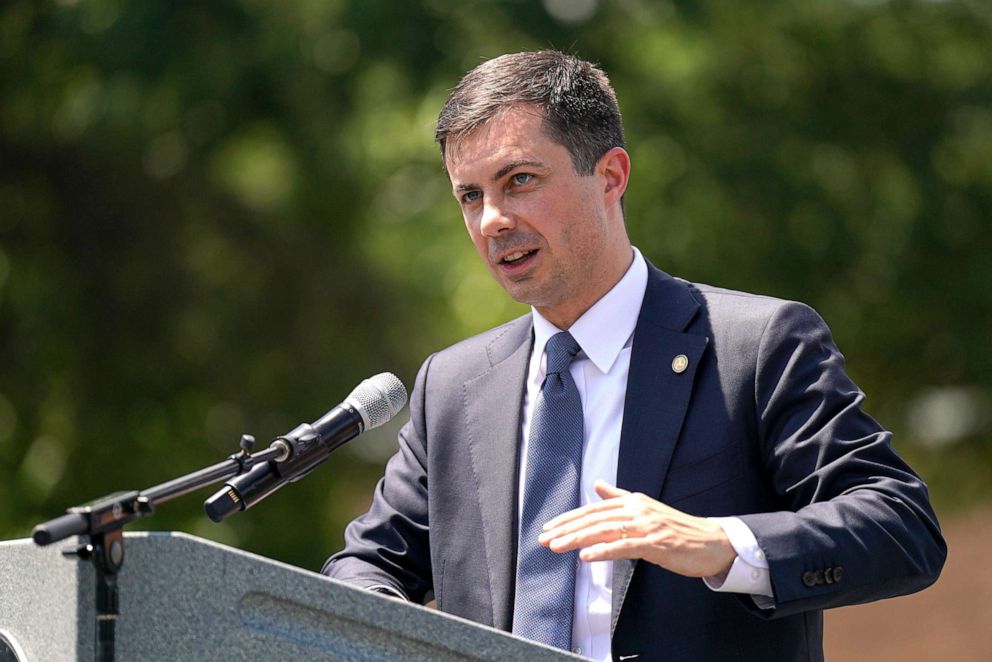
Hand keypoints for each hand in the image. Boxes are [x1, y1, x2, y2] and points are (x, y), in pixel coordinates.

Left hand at [537, 480, 736, 577]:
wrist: (711, 542)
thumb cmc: (677, 529)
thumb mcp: (645, 508)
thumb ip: (619, 497)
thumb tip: (597, 485)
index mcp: (632, 501)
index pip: (593, 509)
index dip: (569, 519)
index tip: (548, 528)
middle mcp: (636, 509)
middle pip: (594, 518)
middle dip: (566, 529)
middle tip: (544, 539)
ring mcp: (646, 525)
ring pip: (604, 531)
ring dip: (577, 539)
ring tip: (557, 546)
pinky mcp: (656, 543)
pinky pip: (624, 546)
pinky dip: (603, 551)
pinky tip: (586, 557)